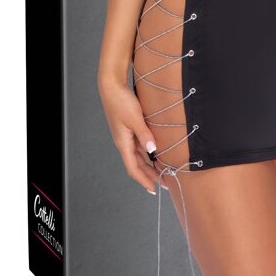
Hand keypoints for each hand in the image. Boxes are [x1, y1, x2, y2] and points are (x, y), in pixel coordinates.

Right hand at [99, 77, 160, 194]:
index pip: (133, 168)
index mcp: (123, 143)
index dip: (143, 180)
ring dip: (150, 163)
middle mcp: (124, 141)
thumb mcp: (135, 118)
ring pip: (139, 154)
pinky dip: (148, 151)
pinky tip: (156, 151)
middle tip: (164, 182)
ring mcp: (126, 134)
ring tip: (162, 169)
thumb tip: (152, 149)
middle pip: (137, 163)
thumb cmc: (121, 101)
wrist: (112, 86)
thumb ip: (144, 134)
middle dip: (149, 174)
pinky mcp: (129, 127)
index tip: (153, 189)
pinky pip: (139, 143)